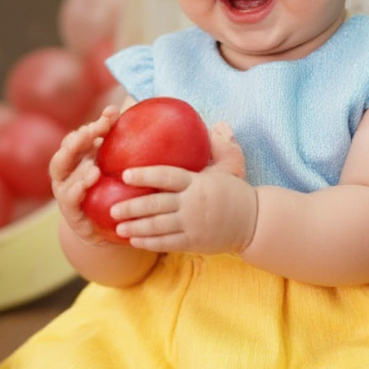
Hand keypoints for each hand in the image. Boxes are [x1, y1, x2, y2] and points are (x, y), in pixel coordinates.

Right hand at [49, 106, 120, 244]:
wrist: (109, 228)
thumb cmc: (112, 191)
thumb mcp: (115, 166)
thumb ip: (117, 144)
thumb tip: (126, 114)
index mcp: (76, 159)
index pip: (78, 137)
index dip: (92, 126)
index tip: (111, 116)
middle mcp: (65, 172)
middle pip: (65, 151)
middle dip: (77, 140)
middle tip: (92, 131)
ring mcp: (64, 191)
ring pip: (62, 173)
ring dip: (77, 166)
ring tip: (94, 165)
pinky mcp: (70, 211)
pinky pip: (69, 198)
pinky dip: (77, 188)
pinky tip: (90, 181)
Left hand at [113, 122, 257, 254]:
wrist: (255, 223)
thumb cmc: (236, 192)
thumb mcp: (230, 166)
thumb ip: (220, 146)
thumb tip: (218, 125)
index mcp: (197, 182)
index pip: (167, 176)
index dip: (145, 175)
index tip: (125, 174)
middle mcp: (192, 204)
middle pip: (156, 205)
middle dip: (131, 207)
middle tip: (113, 208)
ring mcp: (192, 225)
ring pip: (158, 227)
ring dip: (135, 227)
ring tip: (118, 226)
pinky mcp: (194, 242)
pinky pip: (167, 243)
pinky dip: (149, 243)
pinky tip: (134, 241)